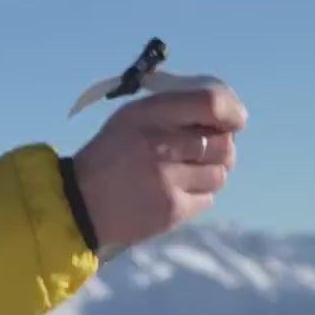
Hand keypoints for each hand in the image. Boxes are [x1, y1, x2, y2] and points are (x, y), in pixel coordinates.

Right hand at [71, 86, 246, 251]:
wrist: (79, 205)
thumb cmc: (111, 156)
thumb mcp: (132, 118)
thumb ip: (174, 108)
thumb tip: (227, 111)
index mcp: (148, 116)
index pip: (211, 103)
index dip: (231, 111)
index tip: (235, 120)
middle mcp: (159, 146)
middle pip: (223, 144)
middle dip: (220, 148)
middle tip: (202, 153)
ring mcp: (166, 181)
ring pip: (220, 174)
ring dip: (208, 174)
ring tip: (182, 175)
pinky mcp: (170, 211)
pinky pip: (207, 198)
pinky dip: (197, 196)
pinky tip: (173, 194)